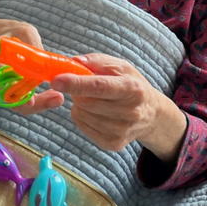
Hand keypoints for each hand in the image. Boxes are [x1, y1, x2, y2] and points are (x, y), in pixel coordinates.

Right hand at [0, 17, 63, 114]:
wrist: (8, 36)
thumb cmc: (16, 32)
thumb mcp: (26, 33)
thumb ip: (33, 45)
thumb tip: (44, 61)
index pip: (3, 80)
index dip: (15, 91)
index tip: (31, 100)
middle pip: (12, 99)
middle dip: (35, 104)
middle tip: (57, 99)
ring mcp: (6, 85)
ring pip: (19, 104)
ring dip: (40, 104)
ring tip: (58, 99)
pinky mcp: (16, 89)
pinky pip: (25, 101)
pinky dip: (40, 101)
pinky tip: (55, 96)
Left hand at [51, 53, 186, 162]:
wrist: (150, 114)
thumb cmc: (132, 85)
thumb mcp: (121, 67)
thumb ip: (97, 61)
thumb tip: (74, 61)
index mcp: (133, 89)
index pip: (100, 87)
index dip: (76, 83)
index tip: (56, 80)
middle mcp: (130, 112)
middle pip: (87, 102)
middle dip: (77, 91)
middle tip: (83, 85)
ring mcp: (122, 131)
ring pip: (82, 114)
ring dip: (80, 103)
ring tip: (93, 98)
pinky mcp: (113, 143)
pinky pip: (82, 126)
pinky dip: (82, 116)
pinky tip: (95, 111)